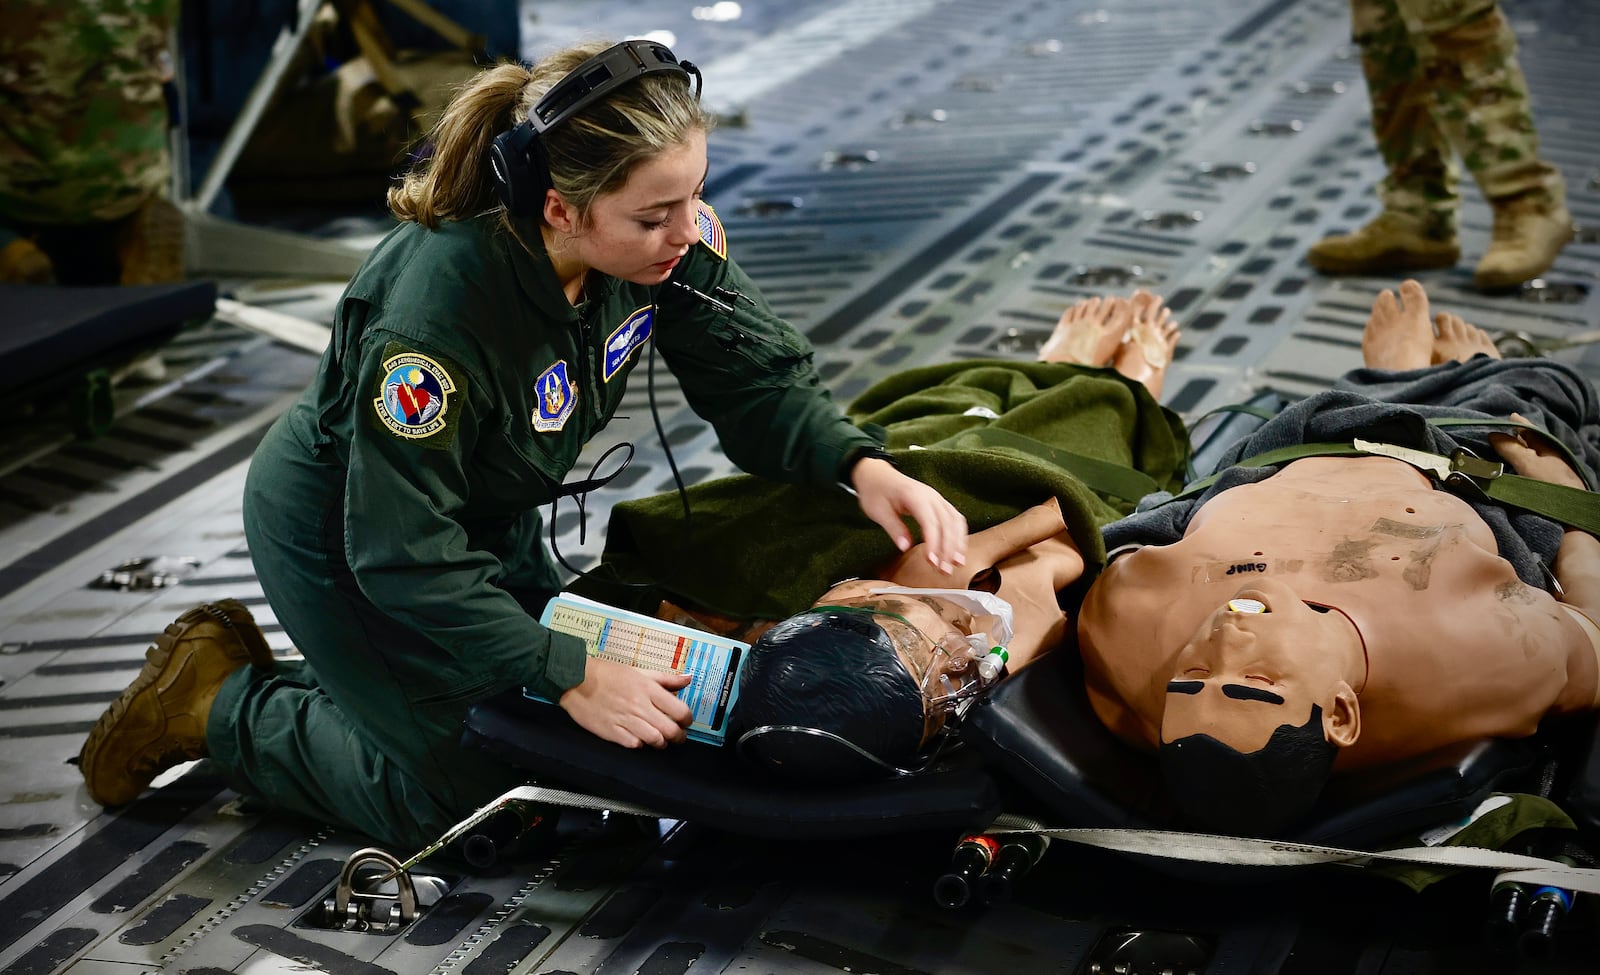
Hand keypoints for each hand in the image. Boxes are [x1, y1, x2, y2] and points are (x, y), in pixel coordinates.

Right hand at [559, 656, 692, 747]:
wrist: (577, 680)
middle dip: (679, 736)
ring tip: (660, 740)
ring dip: (661, 743)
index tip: (686, 721)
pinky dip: (640, 745)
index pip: (680, 710)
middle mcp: (639, 706)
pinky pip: (633, 744)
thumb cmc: (607, 674)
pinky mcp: (612, 731)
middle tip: (678, 736)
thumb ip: (666, 678)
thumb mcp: (639, 671)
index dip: (688, 719)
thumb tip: (688, 678)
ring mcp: (626, 720)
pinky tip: (639, 739)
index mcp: (648, 689)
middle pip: (670, 730)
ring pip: (655, 740)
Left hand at [850, 457, 967, 573]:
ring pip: (955, 522)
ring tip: (956, 564)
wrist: (877, 474)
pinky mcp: (939, 504)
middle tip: (945, 571)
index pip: (930, 522)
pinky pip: (955, 519)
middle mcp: (931, 496)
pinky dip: (959, 535)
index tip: (932, 561)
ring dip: (958, 544)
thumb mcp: (878, 511)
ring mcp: (937, 499)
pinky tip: (957, 550)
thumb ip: (894, 528)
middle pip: (947, 524)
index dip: (934, 543)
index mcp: (915, 496)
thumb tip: (905, 547)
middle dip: (948, 549)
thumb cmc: (876, 492)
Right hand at [1489, 413, 1586, 489]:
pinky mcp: (1545, 489)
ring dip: (1514, 456)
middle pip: (1530, 445)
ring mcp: (1548, 474)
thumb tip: (1493, 434)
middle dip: (1515, 439)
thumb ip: (1510, 448)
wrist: (1568, 515)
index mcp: (1549, 449)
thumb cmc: (1550, 485)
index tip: (1508, 417)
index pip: (1531, 431)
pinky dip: (1516, 469)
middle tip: (1498, 434)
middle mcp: (1550, 459)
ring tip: (1498, 453)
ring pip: (1528, 459)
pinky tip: (1508, 474)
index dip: (1518, 424)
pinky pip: (1527, 472)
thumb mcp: (1528, 463)